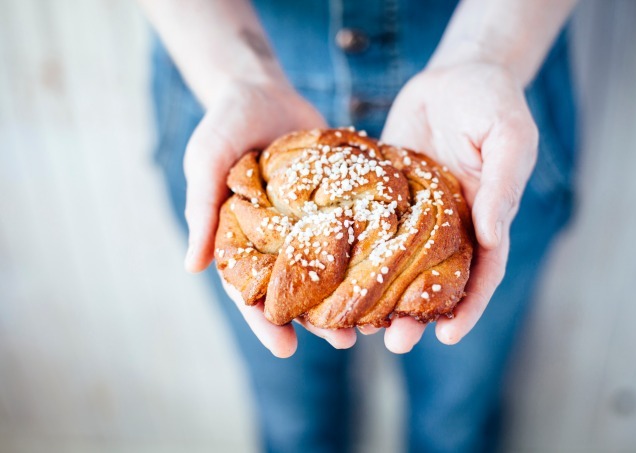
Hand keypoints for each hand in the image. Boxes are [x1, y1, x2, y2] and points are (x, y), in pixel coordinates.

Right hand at [183, 80, 356, 356]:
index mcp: (240, 238)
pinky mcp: (334, 201)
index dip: (264, 321)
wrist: (262, 88)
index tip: (285, 348)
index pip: (250, 290)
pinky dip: (366, 254)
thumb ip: (201, 209)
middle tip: (345, 343)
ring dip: (347, 295)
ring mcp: (307, 222)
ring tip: (373, 321)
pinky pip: (350, 232)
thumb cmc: (225, 124)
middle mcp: (276, 237)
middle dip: (317, 320)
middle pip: (296, 288)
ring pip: (328, 268)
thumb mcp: (207, 161)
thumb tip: (191, 267)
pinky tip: (388, 271)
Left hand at [377, 62, 538, 352]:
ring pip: (399, 263)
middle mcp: (450, 224)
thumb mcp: (507, 138)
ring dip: (382, 294)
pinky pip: (371, 227)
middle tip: (395, 341)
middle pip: (436, 281)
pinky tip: (335, 271)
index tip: (448, 336)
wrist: (454, 74)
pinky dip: (358, 252)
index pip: (482, 274)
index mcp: (485, 218)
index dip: (468, 308)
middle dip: (418, 314)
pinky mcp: (385, 194)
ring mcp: (415, 212)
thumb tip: (492, 238)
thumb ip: (501, 187)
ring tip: (358, 322)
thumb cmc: (491, 103)